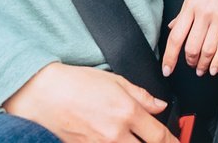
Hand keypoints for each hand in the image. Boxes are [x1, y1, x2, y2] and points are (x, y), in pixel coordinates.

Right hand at [3, 62, 177, 142]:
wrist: (43, 94)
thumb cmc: (76, 83)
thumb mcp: (115, 80)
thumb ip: (142, 95)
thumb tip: (160, 105)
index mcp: (127, 112)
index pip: (160, 136)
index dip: (174, 142)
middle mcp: (116, 134)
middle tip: (159, 141)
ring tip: (137, 139)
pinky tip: (118, 141)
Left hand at [162, 0, 217, 76]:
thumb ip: (185, 11)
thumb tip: (172, 27)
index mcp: (190, 4)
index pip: (175, 37)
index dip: (170, 57)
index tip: (167, 70)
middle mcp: (203, 11)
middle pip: (191, 47)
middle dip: (189, 62)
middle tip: (190, 67)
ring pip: (207, 50)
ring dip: (203, 64)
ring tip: (202, 70)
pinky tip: (215, 67)